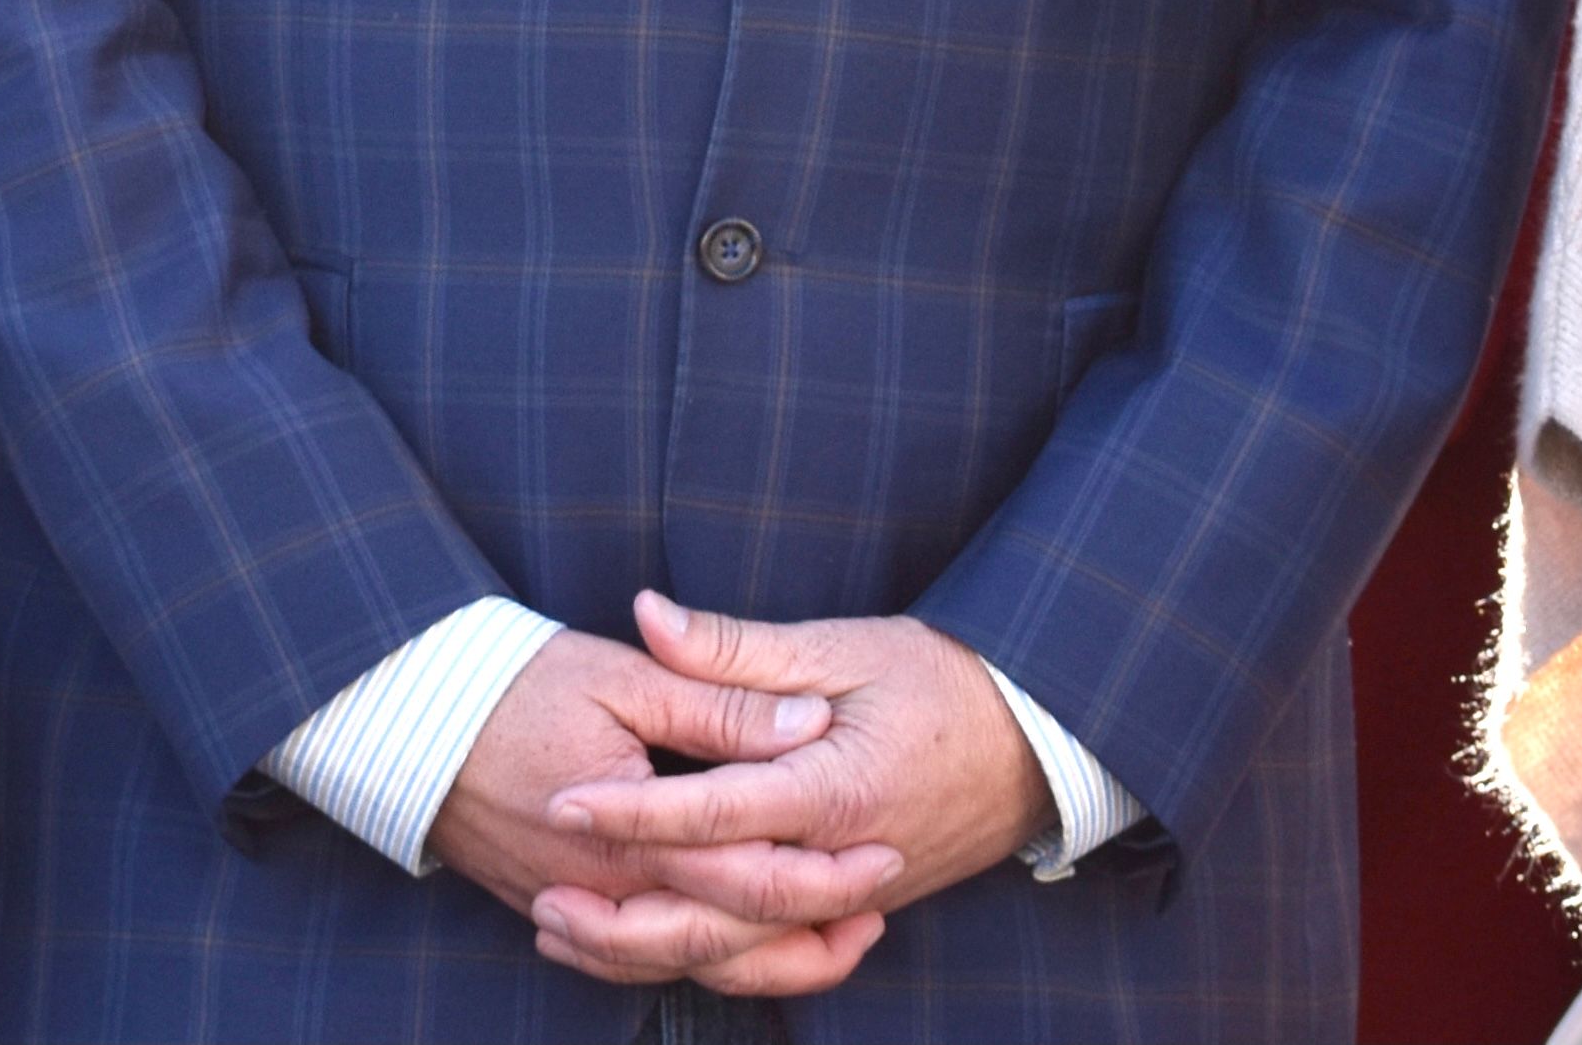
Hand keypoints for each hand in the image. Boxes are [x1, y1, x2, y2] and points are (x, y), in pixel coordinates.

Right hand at [423, 628, 863, 992]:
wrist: (404, 722)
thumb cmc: (511, 686)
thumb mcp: (622, 679)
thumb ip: (719, 702)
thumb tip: (808, 717)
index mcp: (633, 833)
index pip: (749, 872)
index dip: (825, 870)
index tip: (886, 849)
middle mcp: (609, 890)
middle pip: (729, 941)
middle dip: (812, 931)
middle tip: (879, 903)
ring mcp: (583, 909)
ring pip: (688, 965)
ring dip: (767, 961)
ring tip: (836, 938)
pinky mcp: (564, 910)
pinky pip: (640, 964)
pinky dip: (698, 966)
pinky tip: (741, 949)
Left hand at [532, 592, 1057, 996]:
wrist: (1038, 742)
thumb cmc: (943, 681)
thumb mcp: (842, 647)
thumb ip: (736, 650)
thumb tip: (647, 616)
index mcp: (833, 791)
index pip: (714, 814)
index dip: (632, 811)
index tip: (562, 800)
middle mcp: (839, 863)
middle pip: (719, 913)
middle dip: (624, 915)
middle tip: (543, 897)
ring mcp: (849, 899)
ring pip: (741, 954)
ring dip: (650, 951)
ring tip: (569, 933)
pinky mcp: (852, 912)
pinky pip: (774, 959)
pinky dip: (708, 965)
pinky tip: (648, 949)